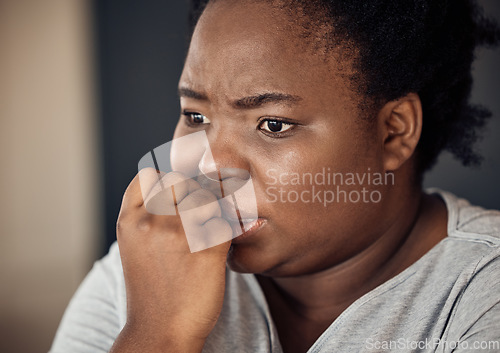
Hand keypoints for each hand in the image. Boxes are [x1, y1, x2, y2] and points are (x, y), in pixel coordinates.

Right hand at [111, 168, 231, 352]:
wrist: (160, 331)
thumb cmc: (152, 290)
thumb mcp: (134, 247)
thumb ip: (147, 216)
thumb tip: (175, 188)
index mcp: (129, 221)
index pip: (150, 175)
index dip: (166, 183)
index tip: (175, 198)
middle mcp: (151, 221)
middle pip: (182, 182)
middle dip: (192, 195)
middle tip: (197, 219)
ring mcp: (179, 233)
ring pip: (207, 198)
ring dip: (213, 212)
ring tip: (207, 235)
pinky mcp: (208, 248)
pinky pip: (226, 221)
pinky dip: (227, 232)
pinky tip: (219, 248)